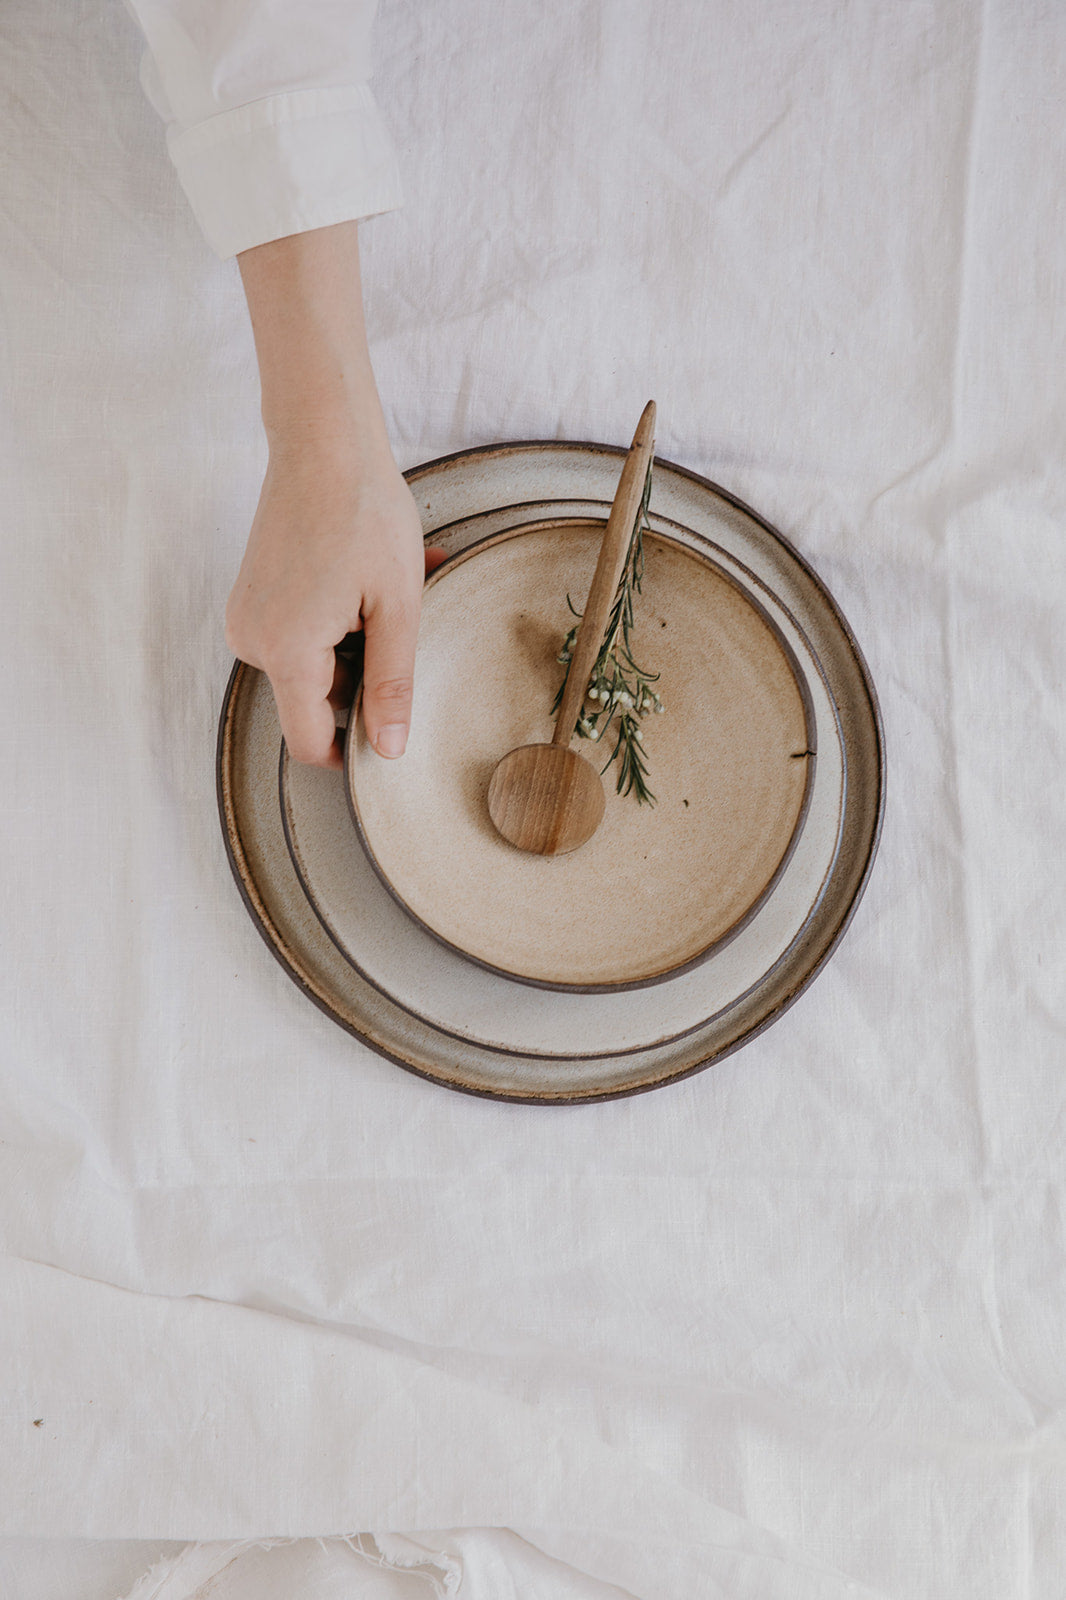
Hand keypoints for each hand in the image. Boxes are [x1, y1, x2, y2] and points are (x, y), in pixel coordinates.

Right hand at [226, 437, 441, 769]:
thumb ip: (392, 685)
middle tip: (401, 623)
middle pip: (315, 701)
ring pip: (312, 667)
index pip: (311, 743)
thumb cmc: (365, 513)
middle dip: (364, 675)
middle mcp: (252, 642)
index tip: (393, 726)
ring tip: (389, 595)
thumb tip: (390, 750)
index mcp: (286, 652)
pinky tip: (366, 584)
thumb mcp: (398, 606)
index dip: (353, 750)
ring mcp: (247, 618)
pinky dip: (336, 622)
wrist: (322, 441)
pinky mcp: (251, 598)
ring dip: (355, 644)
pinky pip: (299, 635)